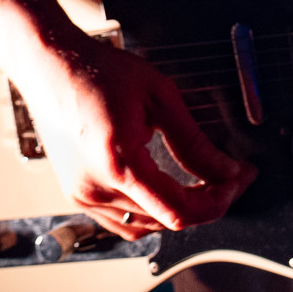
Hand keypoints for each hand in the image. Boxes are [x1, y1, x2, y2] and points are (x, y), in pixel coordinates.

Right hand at [8, 30, 254, 241]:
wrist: (52, 66)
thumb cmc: (98, 72)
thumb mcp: (160, 97)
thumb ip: (193, 141)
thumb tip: (224, 170)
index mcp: (119, 165)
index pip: (179, 211)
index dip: (218, 200)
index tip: (239, 179)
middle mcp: (96, 190)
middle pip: (167, 219)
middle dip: (208, 199)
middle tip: (231, 173)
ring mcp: (83, 196)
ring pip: (147, 225)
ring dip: (180, 208)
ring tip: (205, 180)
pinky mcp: (78, 194)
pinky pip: (122, 222)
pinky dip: (151, 213)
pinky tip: (168, 190)